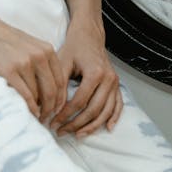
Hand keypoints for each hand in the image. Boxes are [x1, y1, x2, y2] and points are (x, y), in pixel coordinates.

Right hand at [0, 9, 66, 121]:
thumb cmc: (3, 38)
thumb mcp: (29, 45)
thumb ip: (41, 62)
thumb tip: (47, 88)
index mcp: (47, 50)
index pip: (61, 80)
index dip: (61, 99)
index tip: (57, 110)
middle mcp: (40, 56)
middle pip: (53, 90)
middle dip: (52, 108)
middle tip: (48, 119)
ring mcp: (25, 63)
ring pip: (39, 95)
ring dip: (40, 110)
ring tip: (38, 119)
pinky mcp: (9, 70)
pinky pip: (25, 95)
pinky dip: (29, 107)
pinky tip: (29, 114)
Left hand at [51, 20, 122, 138]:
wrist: (89, 36)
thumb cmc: (74, 47)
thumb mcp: (61, 63)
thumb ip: (58, 86)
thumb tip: (53, 109)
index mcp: (95, 73)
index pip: (80, 101)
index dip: (65, 115)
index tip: (53, 123)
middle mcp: (108, 79)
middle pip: (94, 110)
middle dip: (77, 124)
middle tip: (62, 132)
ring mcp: (115, 82)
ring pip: (106, 111)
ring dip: (92, 126)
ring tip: (78, 135)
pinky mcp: (117, 84)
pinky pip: (118, 105)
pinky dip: (114, 117)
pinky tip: (107, 128)